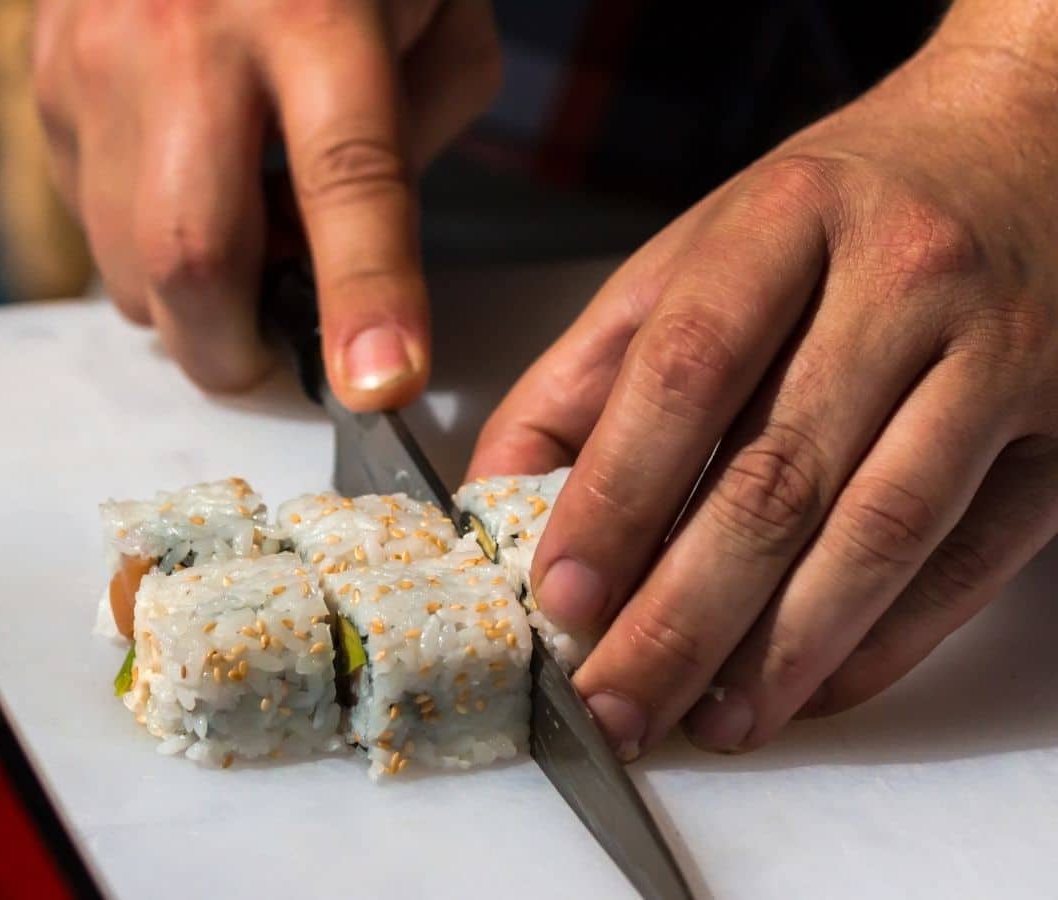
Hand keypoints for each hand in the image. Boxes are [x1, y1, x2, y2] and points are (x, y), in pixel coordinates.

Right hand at [32, 0, 498, 407]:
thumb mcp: (438, 19)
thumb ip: (417, 137)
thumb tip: (354, 263)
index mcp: (318, 15)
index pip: (348, 181)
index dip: (366, 297)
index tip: (379, 387)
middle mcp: (189, 37)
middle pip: (189, 256)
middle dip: (232, 350)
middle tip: (273, 353)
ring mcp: (96, 57)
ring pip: (124, 262)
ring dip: (189, 302)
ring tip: (240, 243)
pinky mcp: (45, 78)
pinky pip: (90, 222)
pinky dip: (143, 248)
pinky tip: (190, 189)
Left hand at [470, 39, 1057, 757]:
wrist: (1028, 141)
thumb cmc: (837, 210)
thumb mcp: (699, 248)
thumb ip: (593, 369)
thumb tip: (503, 495)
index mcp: (785, 221)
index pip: (685, 373)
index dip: (616, 496)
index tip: (560, 593)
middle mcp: (903, 282)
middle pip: (778, 478)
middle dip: (682, 616)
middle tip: (614, 703)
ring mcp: (1000, 358)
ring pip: (880, 536)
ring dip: (780, 654)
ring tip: (706, 724)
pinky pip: (969, 563)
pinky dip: (881, 646)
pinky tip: (805, 692)